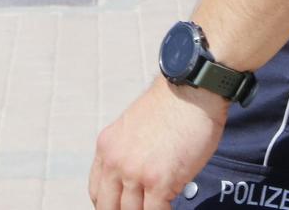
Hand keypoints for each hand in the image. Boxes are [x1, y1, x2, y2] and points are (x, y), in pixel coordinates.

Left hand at [89, 77, 228, 209]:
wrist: (191, 90)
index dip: (108, 205)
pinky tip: (171, 207)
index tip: (121, 207)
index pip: (97, 191)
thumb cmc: (172, 106)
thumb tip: (134, 178)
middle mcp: (115, 161)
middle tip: (140, 208)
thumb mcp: (133, 127)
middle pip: (108, 207)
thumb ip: (127, 152)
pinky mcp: (159, 181)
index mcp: (107, 147)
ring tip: (158, 205)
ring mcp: (135, 173)